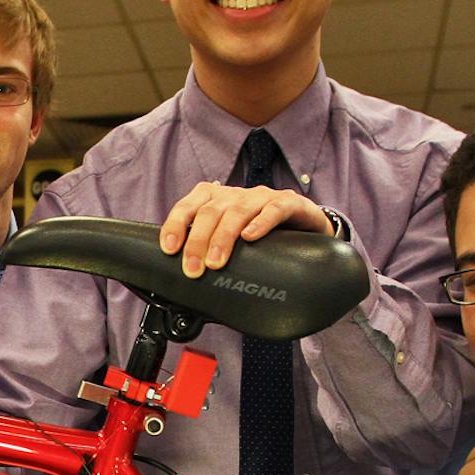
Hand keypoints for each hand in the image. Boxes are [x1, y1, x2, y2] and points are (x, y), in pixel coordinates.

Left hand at [160, 180, 334, 278]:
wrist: (305, 227)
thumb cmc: (261, 237)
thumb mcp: (230, 242)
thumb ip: (209, 253)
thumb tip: (184, 280)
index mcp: (216, 199)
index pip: (188, 206)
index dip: (175, 225)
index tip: (169, 249)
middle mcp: (236, 195)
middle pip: (211, 211)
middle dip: (197, 241)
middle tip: (193, 269)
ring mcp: (262, 197)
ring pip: (238, 211)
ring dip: (223, 237)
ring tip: (216, 262)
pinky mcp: (289, 203)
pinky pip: (273, 209)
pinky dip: (261, 222)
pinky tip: (250, 237)